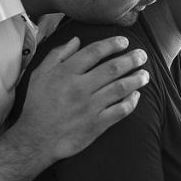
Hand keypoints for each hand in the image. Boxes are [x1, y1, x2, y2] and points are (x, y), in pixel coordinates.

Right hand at [14, 36, 148, 164]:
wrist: (36, 139)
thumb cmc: (37, 105)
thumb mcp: (39, 75)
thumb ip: (57, 55)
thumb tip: (77, 40)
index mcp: (65, 73)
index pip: (94, 52)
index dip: (112, 44)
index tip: (124, 42)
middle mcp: (80, 88)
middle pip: (112, 68)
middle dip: (131, 59)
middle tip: (142, 55)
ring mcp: (90, 107)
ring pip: (120, 88)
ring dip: (136, 79)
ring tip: (145, 74)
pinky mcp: (97, 124)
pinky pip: (120, 111)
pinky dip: (131, 102)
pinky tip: (136, 96)